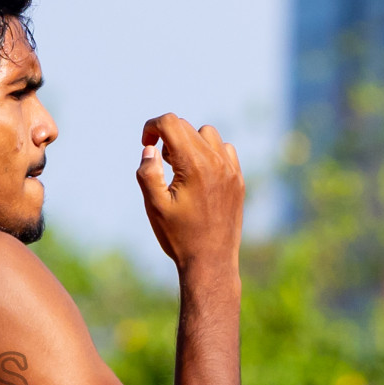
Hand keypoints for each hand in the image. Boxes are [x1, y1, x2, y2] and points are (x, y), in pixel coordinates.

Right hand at [135, 114, 243, 272]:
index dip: (151, 128)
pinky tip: (199, 174)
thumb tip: (149, 150)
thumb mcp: (154, 206)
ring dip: (189, 142)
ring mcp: (230, 169)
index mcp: (193, 165)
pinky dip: (209, 152)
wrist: (211, 261)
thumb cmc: (179, 236)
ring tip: (179, 168)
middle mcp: (215, 161)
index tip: (145, 145)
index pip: (170, 123)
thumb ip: (147, 173)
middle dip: (167, 137)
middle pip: (186, 127)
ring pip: (207, 134)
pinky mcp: (238, 179)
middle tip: (161, 164)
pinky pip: (224, 149)